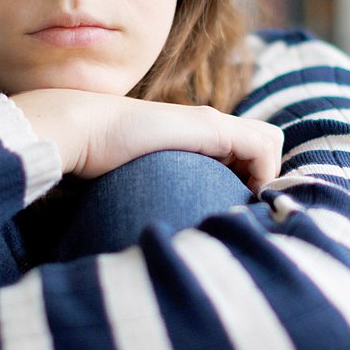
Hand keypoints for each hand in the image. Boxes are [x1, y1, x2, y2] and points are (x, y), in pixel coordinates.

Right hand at [12, 89, 283, 191]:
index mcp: (194, 134)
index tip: (239, 208)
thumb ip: (163, 188)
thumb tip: (164, 227)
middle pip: (267, 138)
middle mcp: (209, 123)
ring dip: (266, 177)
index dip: (253, 176)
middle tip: (247, 207)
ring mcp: (211, 122)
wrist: (80, 131)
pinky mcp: (210, 127)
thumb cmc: (99, 160)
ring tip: (244, 206)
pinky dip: (261, 175)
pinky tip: (239, 197)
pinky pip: (261, 149)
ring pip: (270, 142)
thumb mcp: (140, 179)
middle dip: (266, 176)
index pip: (249, 147)